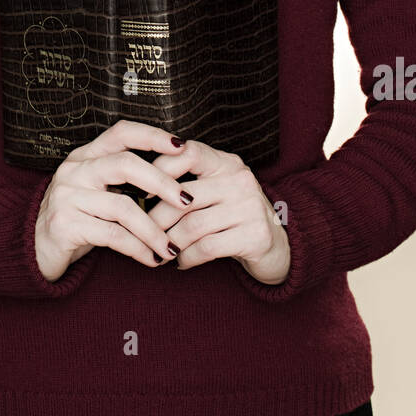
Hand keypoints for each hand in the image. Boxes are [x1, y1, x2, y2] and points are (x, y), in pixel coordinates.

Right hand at [33, 120, 193, 281]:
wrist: (33, 249)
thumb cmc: (77, 218)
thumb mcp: (95, 191)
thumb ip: (123, 180)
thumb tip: (176, 178)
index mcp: (84, 155)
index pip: (122, 132)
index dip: (153, 136)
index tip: (183, 147)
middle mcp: (74, 169)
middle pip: (125, 164)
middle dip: (162, 182)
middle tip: (187, 201)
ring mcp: (66, 195)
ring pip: (122, 206)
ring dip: (153, 229)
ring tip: (171, 247)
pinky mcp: (64, 224)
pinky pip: (112, 235)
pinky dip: (137, 248)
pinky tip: (152, 259)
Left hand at [145, 138, 290, 283]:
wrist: (278, 245)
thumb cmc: (234, 216)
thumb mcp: (216, 189)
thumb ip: (188, 181)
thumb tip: (137, 187)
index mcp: (227, 162)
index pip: (188, 153)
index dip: (160, 169)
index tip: (140, 192)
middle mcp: (240, 180)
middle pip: (183, 196)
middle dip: (156, 219)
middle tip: (142, 233)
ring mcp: (250, 207)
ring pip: (192, 225)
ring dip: (169, 242)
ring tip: (161, 251)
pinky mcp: (255, 236)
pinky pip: (207, 248)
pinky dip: (187, 258)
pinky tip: (182, 262)